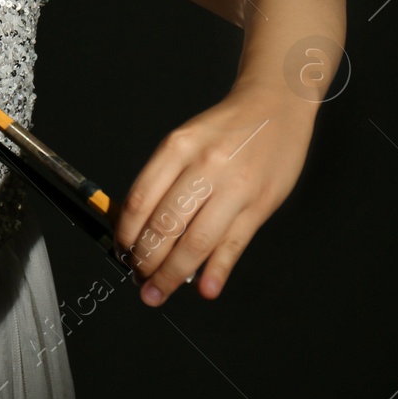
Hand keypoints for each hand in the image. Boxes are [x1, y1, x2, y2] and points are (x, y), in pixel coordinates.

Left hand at [113, 85, 315, 305]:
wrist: (275, 106)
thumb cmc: (224, 129)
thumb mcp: (185, 140)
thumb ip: (163, 179)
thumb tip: (140, 226)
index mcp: (177, 147)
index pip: (140, 200)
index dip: (126, 234)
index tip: (122, 252)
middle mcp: (204, 166)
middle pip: (165, 225)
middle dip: (146, 260)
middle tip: (139, 279)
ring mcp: (234, 187)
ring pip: (196, 240)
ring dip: (172, 274)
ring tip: (158, 291)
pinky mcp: (261, 204)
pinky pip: (234, 244)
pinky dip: (217, 270)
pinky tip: (204, 288)